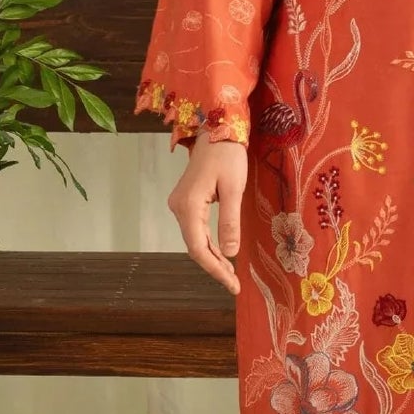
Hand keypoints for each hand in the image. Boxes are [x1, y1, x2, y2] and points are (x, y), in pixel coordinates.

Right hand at [168, 136, 247, 292]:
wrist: (218, 128)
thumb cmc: (228, 155)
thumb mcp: (233, 189)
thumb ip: (229, 221)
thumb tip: (230, 254)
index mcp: (188, 206)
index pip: (198, 248)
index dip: (215, 270)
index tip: (232, 284)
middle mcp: (179, 208)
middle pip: (195, 247)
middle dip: (215, 267)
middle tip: (235, 284)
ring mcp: (180, 204)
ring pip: (195, 240)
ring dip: (213, 257)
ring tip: (231, 274)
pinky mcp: (187, 201)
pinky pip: (196, 229)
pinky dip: (209, 244)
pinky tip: (222, 254)